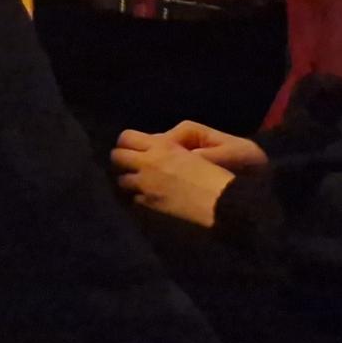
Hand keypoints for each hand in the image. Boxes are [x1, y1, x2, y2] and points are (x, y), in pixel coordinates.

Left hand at [110, 123, 256, 224]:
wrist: (225, 201)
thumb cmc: (218, 171)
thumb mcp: (198, 144)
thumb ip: (172, 142)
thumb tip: (156, 142)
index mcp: (161, 146)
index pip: (127, 137)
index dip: (127, 142)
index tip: (132, 148)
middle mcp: (148, 163)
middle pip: (117, 157)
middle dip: (122, 160)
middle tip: (131, 165)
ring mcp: (146, 185)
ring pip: (121, 180)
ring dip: (129, 180)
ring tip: (139, 183)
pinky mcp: (151, 205)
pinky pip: (134, 199)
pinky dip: (138, 197)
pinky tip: (149, 198)